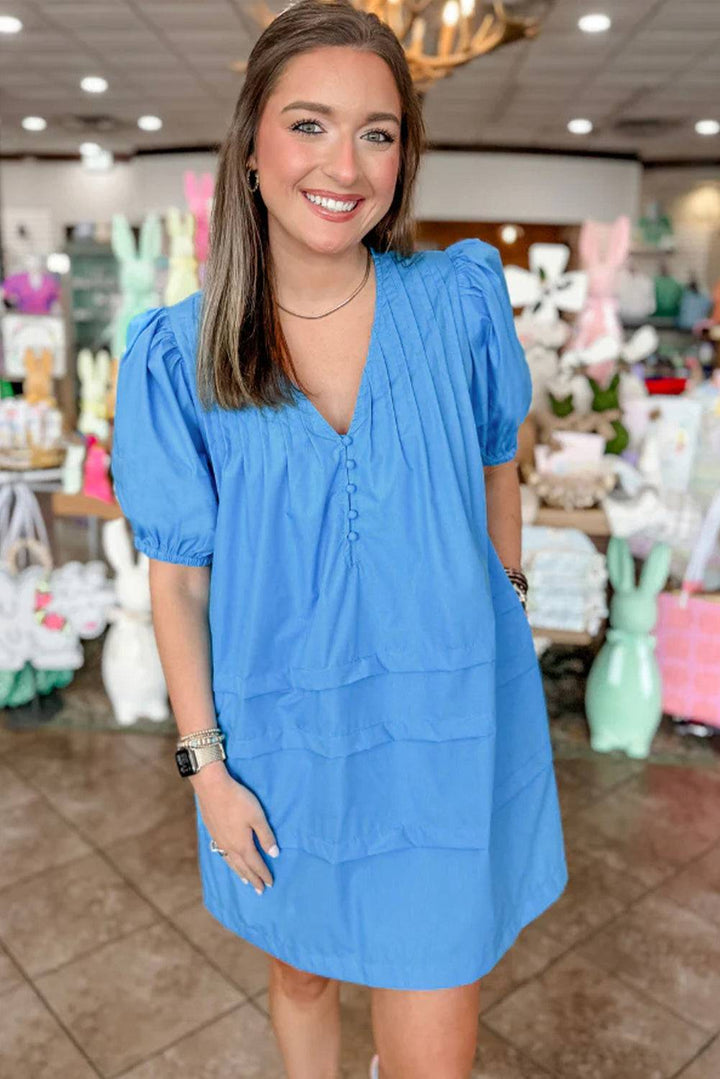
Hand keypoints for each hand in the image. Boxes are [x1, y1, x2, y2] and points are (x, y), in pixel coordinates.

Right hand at [194, 766, 278, 893]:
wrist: (212, 787)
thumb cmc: (238, 800)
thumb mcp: (257, 817)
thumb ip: (266, 836)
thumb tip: (274, 855)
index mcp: (242, 845)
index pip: (256, 864)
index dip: (263, 874)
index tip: (270, 884)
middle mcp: (230, 847)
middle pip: (243, 867)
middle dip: (253, 879)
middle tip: (259, 891)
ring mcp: (219, 841)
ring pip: (231, 863)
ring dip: (240, 873)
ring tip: (245, 882)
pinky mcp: (213, 833)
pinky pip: (223, 855)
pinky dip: (229, 863)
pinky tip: (229, 860)